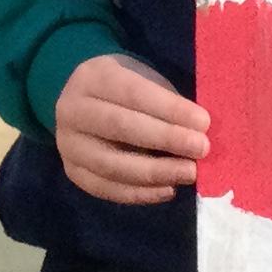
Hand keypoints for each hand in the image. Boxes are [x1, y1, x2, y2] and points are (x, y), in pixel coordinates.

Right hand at [53, 52, 209, 204]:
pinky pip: (105, 188)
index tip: (203, 122)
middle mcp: (72, 110)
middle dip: (165, 138)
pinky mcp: (72, 172)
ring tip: (189, 173)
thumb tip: (200, 133)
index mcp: (93, 77)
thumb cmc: (126, 90)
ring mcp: (68, 144)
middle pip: (120, 127)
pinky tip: (168, 189)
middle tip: (201, 149)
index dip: (169, 108)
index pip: (132, 93)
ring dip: (155, 172)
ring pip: (111, 164)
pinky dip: (139, 194)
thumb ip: (167, 104)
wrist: (84, 103)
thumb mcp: (143, 81)